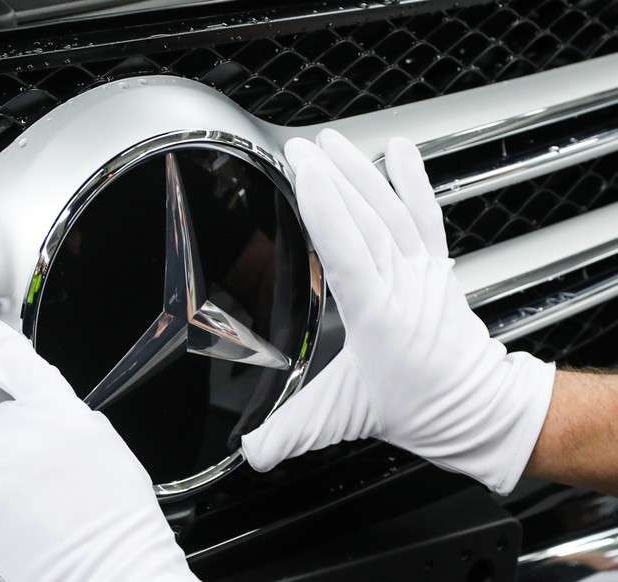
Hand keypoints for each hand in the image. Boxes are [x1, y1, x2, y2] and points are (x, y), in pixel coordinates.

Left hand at [0, 315, 198, 581]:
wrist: (106, 567)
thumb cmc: (118, 520)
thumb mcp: (109, 451)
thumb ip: (71, 425)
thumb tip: (50, 424)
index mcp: (61, 412)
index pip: (16, 359)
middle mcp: (21, 431)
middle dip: (8, 437)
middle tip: (33, 470)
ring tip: (11, 490)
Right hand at [241, 130, 554, 493]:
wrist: (478, 408)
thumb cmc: (419, 407)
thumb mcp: (343, 419)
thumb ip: (291, 433)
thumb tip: (249, 451)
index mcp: (377, 318)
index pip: (350, 252)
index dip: (326, 209)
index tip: (304, 172)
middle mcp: (402, 287)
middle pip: (367, 221)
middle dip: (333, 179)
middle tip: (300, 148)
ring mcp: (422, 272)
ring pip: (393, 211)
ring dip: (362, 172)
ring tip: (332, 143)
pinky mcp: (434, 265)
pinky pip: (426, 215)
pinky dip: (413, 180)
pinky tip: (401, 151)